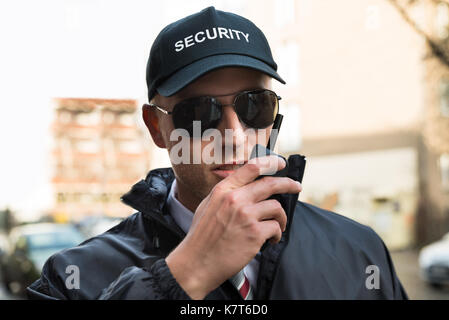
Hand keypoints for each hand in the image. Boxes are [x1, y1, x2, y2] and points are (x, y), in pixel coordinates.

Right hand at [165, 155, 301, 298]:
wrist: (196, 263)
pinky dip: (276, 235)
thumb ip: (226, 194)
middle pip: (271, 184)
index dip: (270, 163)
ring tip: (276, 227)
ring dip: (281, 218)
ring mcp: (246, 215)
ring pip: (276, 207)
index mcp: (223, 190)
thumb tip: (245, 186)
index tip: (280, 164)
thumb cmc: (201, 237)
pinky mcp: (254, 233)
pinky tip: (270, 241)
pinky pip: (276, 228)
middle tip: (296, 187)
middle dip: (288, 184)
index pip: (251, 167)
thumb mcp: (207, 206)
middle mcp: (235, 199)